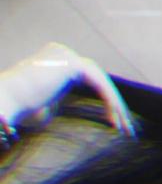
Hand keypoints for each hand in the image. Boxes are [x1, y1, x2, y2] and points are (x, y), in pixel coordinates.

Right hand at [0, 41, 135, 134]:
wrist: (5, 104)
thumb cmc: (21, 112)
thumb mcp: (49, 108)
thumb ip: (65, 104)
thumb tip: (86, 116)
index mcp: (55, 61)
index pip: (89, 80)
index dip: (106, 103)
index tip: (116, 127)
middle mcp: (61, 53)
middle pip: (98, 79)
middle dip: (115, 105)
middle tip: (128, 130)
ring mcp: (65, 54)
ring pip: (101, 81)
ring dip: (116, 106)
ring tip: (125, 129)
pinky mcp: (70, 63)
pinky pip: (98, 83)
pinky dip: (110, 102)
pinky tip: (115, 121)